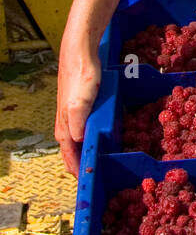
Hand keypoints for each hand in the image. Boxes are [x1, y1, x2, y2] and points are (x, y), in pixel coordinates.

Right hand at [55, 29, 101, 176]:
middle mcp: (65, 123)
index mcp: (65, 126)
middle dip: (77, 164)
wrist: (80, 52)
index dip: (76, 169)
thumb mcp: (81, 100)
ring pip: (73, 139)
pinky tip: (92, 135)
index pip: (68, 156)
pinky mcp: (77, 105)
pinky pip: (80, 127)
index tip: (84, 183)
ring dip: (80, 151)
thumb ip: (78, 121)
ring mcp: (70, 114)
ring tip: (89, 160)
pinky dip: (84, 137)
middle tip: (88, 175)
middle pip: (69, 150)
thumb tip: (76, 141)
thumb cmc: (81, 77)